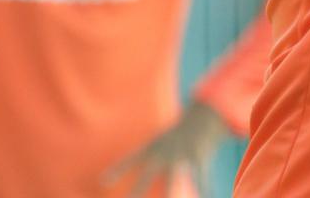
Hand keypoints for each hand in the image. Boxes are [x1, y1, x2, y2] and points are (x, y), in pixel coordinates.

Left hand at [102, 101, 227, 196]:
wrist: (201, 119)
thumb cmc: (176, 135)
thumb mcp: (159, 143)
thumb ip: (149, 157)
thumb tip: (124, 167)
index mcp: (153, 148)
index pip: (131, 159)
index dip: (117, 170)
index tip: (103, 181)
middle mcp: (164, 153)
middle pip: (148, 175)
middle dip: (137, 191)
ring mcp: (181, 156)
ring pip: (173, 179)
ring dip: (170, 191)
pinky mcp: (198, 159)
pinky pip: (200, 177)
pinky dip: (204, 188)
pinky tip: (207, 196)